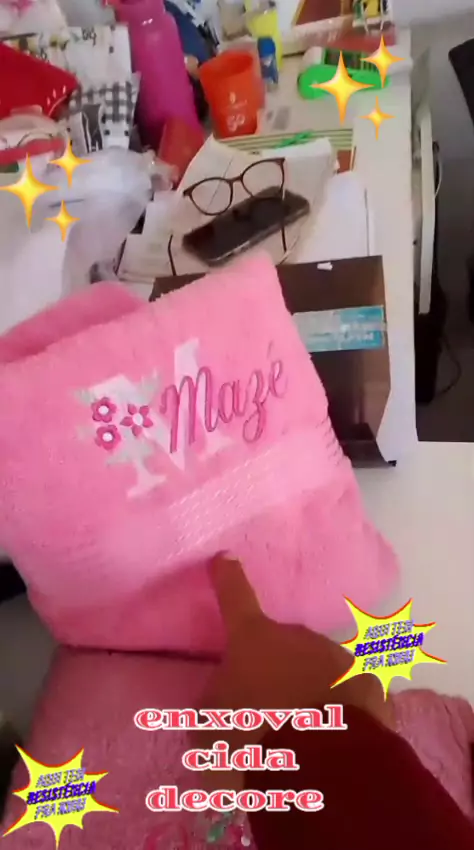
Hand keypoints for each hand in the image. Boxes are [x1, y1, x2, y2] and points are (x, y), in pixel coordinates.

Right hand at [192, 555, 392, 787]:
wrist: (318, 766)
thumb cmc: (253, 736)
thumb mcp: (208, 722)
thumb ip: (216, 697)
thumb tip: (226, 690)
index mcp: (254, 638)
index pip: (235, 597)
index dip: (227, 578)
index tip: (224, 558)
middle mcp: (299, 637)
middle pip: (281, 646)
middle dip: (275, 669)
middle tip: (266, 710)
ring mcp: (338, 658)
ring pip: (317, 668)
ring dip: (309, 690)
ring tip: (303, 733)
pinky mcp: (369, 686)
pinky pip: (348, 692)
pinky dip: (341, 709)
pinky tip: (335, 737)